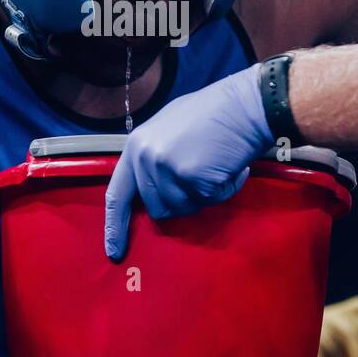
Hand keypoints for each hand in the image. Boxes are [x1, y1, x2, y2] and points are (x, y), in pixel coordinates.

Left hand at [103, 63, 274, 260]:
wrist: (243, 105)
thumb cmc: (212, 114)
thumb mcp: (168, 130)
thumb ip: (152, 158)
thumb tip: (150, 189)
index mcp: (136, 146)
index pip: (117, 194)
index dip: (115, 225)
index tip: (114, 251)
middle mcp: (146, 158)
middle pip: (158, 208)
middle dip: (182, 200)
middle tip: (201, 175)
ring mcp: (167, 168)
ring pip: (184, 208)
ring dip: (204, 195)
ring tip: (215, 164)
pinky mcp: (191, 178)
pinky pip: (208, 201)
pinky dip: (223, 189)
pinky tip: (229, 167)